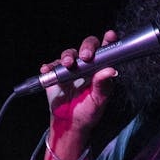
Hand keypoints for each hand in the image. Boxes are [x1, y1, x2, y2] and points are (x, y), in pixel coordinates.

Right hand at [42, 31, 119, 159]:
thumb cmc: (88, 112)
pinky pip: (52, 66)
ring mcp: (70, 70)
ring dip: (67, 56)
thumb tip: (111, 70)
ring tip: (66, 64)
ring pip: (69, 54)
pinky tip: (47, 69)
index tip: (109, 35)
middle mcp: (86, 66)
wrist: (69, 124)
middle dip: (86, 47)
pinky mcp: (56, 75)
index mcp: (100, 70)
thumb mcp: (98, 100)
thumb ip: (103, 84)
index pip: (106, 51)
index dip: (108, 41)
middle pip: (86, 47)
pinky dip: (49, 66)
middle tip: (85, 56)